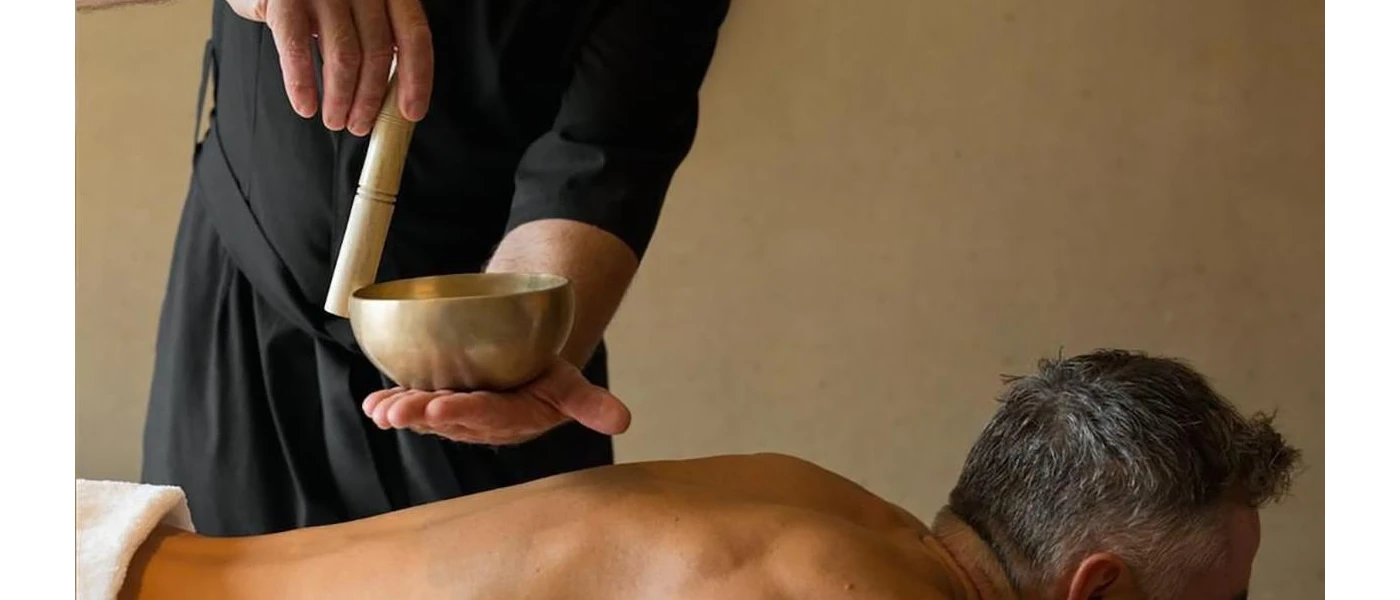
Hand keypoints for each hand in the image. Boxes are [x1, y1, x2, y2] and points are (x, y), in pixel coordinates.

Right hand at [225, 0, 432, 134]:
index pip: (414, 35)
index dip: (417, 78)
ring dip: (341, 98)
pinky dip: (302, 84)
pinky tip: (305, 105)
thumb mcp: (355, 6)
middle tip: (360, 124)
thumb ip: (375, 36)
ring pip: (344, 55)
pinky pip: (298, 48)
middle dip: (371, 98)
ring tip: (335, 120)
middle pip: (378, 52)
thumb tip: (391, 93)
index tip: (411, 112)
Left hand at [362, 358, 633, 444]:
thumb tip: (624, 422)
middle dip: (422, 415)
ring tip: (380, 409)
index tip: (441, 409)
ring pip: (428, 415)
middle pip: (450, 419)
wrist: (526, 367)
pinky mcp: (439, 403)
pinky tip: (372, 402)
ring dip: (402, 412)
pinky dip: (392, 402)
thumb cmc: (546, 375)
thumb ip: (591, 404)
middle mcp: (482, 422)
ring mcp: (458, 414)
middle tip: (397, 411)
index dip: (465, 414)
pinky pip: (415, 405)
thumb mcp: (571, 385)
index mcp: (514, 418)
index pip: (489, 416)